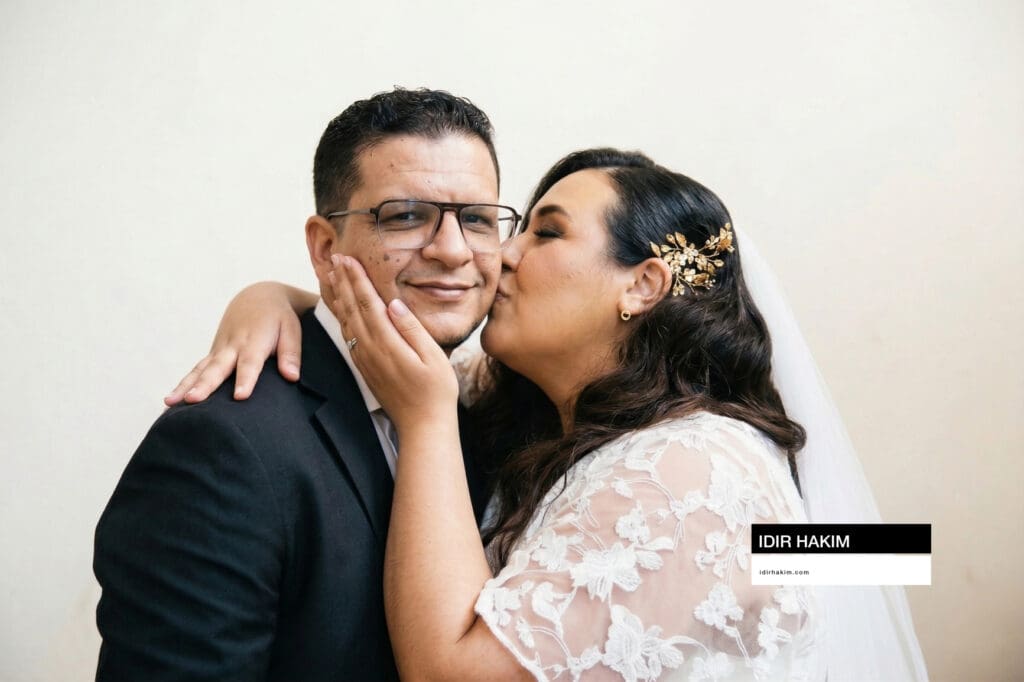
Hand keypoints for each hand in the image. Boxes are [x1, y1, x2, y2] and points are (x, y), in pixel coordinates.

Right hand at [165, 282, 306, 404]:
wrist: (257, 297)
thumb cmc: (278, 318)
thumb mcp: (291, 330)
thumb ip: (291, 353)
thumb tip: (292, 376)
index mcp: (254, 341)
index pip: (249, 363)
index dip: (245, 379)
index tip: (239, 396)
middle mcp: (232, 346)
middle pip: (217, 367)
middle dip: (205, 384)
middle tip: (193, 400)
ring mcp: (219, 350)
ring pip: (200, 369)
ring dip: (186, 385)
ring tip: (171, 402)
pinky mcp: (212, 355)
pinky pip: (196, 370)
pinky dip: (183, 383)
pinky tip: (170, 401)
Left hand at [328, 254, 457, 432]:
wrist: (423, 426)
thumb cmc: (436, 391)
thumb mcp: (433, 357)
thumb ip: (411, 329)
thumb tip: (393, 304)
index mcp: (387, 343)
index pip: (367, 302)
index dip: (356, 279)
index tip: (346, 258)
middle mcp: (370, 349)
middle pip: (351, 307)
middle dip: (341, 280)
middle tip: (332, 257)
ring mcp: (365, 359)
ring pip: (345, 320)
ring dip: (337, 296)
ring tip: (329, 276)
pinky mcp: (365, 367)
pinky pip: (348, 334)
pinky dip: (341, 315)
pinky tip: (340, 307)